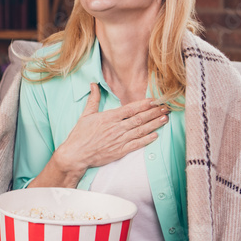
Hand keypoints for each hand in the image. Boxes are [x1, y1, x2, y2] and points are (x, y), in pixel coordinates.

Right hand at [52, 84, 169, 179]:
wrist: (76, 155)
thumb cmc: (80, 135)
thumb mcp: (86, 115)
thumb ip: (93, 99)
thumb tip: (93, 85)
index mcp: (109, 118)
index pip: (130, 109)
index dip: (144, 104)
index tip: (154, 100)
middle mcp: (116, 128)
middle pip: (139, 119)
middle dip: (153, 112)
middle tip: (165, 107)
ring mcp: (119, 140)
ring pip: (140, 130)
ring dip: (154, 124)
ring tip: (164, 118)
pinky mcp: (120, 151)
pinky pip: (136, 144)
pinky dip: (146, 140)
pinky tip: (155, 135)